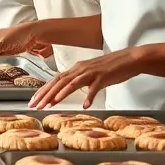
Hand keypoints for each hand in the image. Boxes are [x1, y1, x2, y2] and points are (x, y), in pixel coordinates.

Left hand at [29, 47, 146, 109]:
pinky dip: (89, 96)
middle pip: (59, 82)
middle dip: (45, 94)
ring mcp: (92, 72)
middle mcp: (81, 69)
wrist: (130, 59)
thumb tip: (67, 90)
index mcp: (77, 69)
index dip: (43, 90)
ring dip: (60, 94)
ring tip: (51, 104)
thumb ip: (79, 81)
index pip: (55, 80)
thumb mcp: (90, 74)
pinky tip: (85, 104)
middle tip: (35, 105)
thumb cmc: (111, 68)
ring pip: (72, 83)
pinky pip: (95, 87)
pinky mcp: (104, 77)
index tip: (34, 100)